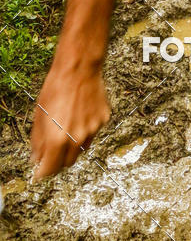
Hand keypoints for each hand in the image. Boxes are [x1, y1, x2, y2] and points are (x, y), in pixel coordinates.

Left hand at [30, 62, 110, 180]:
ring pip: (82, 148)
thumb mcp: (39, 115)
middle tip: (53, 148)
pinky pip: (92, 132)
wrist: (79, 68)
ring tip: (67, 123)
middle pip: (68, 162)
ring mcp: (93, 129)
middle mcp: (77, 138)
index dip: (43, 172)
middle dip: (59, 159)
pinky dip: (85, 129)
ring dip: (73, 144)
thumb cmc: (57, 87)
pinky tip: (80, 112)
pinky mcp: (103, 120)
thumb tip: (36, 158)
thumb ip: (37, 141)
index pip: (50, 169)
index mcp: (58, 139)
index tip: (40, 172)